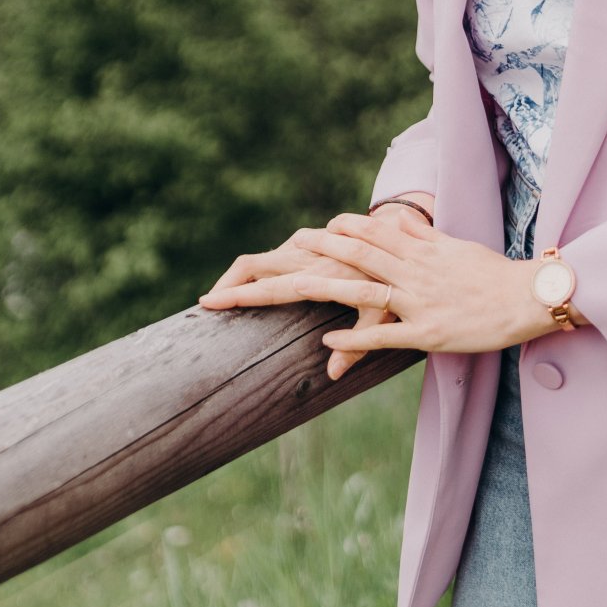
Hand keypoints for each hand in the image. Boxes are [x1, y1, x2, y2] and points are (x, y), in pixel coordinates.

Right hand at [195, 227, 398, 380]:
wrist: (398, 231)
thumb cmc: (393, 278)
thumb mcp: (381, 315)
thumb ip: (358, 344)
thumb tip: (332, 375)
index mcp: (318, 276)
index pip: (267, 287)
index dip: (236, 295)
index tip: (208, 304)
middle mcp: (306, 257)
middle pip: (253, 265)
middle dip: (227, 284)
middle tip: (208, 306)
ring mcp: (304, 246)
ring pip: (262, 257)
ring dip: (241, 276)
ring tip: (225, 298)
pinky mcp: (307, 241)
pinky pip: (276, 253)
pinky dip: (259, 269)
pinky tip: (254, 285)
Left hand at [287, 207, 566, 357]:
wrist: (527, 297)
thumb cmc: (493, 273)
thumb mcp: (455, 247)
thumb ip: (424, 236)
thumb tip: (400, 218)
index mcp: (421, 250)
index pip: (374, 233)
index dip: (343, 230)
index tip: (317, 229)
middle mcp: (415, 271)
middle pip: (359, 255)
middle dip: (321, 250)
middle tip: (291, 246)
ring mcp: (420, 301)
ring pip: (366, 291)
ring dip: (327, 288)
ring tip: (294, 285)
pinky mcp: (429, 332)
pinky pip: (386, 336)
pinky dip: (356, 339)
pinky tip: (328, 343)